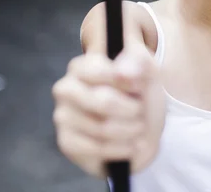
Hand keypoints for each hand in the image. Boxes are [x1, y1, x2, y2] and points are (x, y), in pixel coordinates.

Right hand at [52, 48, 164, 176]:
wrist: (142, 132)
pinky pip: (97, 147)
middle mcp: (66, 87)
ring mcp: (63, 115)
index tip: (140, 86)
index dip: (126, 81)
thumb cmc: (140, 96)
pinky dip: (121, 148)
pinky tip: (130, 145)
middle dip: (132, 109)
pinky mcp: (66, 141)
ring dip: (130, 129)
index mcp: (82, 65)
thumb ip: (138, 62)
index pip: (99, 71)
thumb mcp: (147, 72)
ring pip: (102, 127)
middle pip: (104, 102)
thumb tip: (123, 73)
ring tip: (138, 126)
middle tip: (141, 110)